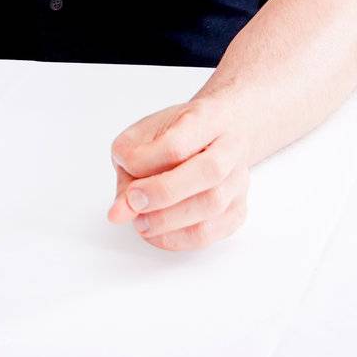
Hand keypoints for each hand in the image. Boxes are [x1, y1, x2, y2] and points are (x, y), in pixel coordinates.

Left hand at [107, 93, 248, 251]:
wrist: (222, 130)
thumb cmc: (179, 131)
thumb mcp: (145, 134)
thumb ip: (128, 167)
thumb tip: (118, 213)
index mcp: (207, 117)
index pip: (178, 142)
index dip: (148, 165)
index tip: (129, 185)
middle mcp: (231, 146)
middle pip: (208, 171)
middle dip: (164, 193)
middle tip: (134, 204)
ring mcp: (239, 179)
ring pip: (214, 204)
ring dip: (170, 221)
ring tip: (141, 222)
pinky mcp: (239, 207)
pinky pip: (215, 230)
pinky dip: (182, 239)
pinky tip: (159, 233)